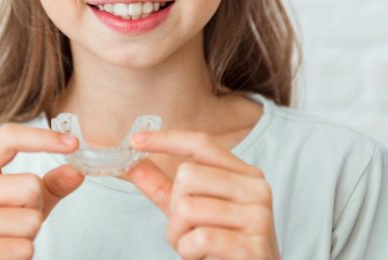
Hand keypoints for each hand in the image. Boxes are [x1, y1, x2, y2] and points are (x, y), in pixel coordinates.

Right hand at [0, 123, 83, 259]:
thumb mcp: (24, 203)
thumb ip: (51, 184)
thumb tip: (77, 171)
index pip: (9, 137)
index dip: (44, 137)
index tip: (74, 143)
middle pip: (31, 185)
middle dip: (35, 208)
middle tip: (15, 224)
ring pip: (31, 219)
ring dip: (29, 236)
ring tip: (7, 241)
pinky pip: (23, 248)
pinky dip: (22, 255)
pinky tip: (3, 257)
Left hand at [123, 129, 280, 259]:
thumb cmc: (220, 245)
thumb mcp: (190, 211)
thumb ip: (163, 187)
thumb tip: (129, 164)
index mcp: (244, 174)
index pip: (201, 145)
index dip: (167, 139)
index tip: (135, 140)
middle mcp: (255, 188)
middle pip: (187, 175)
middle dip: (174, 208)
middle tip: (188, 231)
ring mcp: (258, 216)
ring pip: (187, 209)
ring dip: (179, 236)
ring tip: (198, 248)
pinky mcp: (253, 246)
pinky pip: (199, 239)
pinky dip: (190, 253)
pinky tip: (207, 258)